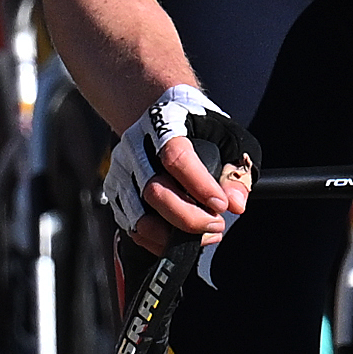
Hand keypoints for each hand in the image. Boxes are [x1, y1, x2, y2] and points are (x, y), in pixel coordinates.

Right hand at [103, 83, 248, 253]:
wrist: (159, 112)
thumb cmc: (195, 124)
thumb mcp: (226, 134)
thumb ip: (235, 167)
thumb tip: (236, 203)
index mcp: (162, 124)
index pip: (176, 158)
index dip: (200, 186)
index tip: (222, 205)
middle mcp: (135, 148)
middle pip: (154, 192)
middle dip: (189, 217)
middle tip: (217, 224)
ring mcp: (121, 172)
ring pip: (139, 217)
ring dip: (173, 236)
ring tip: (204, 234)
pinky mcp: (116, 194)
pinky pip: (133, 228)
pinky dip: (158, 241)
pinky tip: (181, 237)